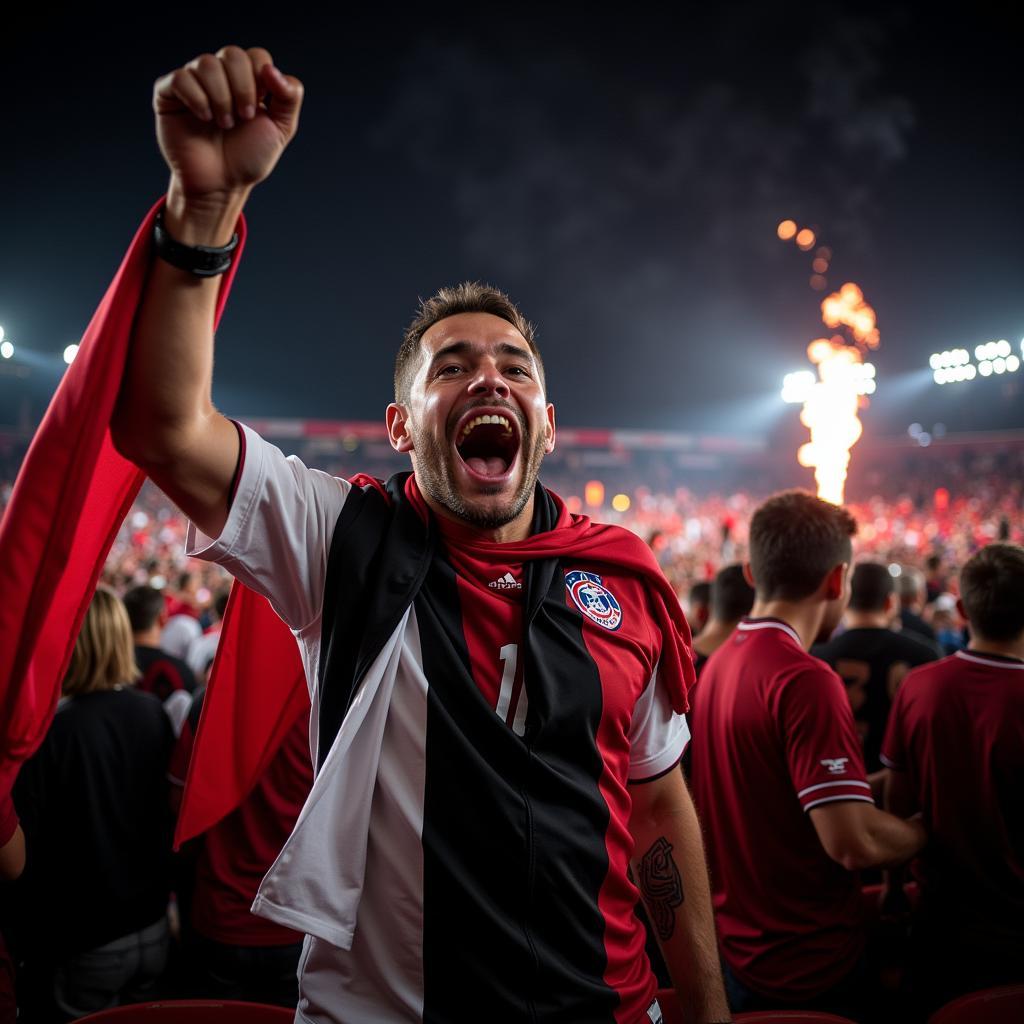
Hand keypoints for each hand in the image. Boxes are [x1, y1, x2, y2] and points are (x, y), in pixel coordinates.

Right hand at [153, 45, 303, 203]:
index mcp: (248, 80)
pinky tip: (204, 118)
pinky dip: (196, 98)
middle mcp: (220, 76)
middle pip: (233, 54)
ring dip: (221, 97)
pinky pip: (180, 78)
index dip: (261, 80)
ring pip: (206, 63)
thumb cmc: (248, 157)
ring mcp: (194, 82)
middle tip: (243, 118)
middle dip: (242, 88)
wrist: (221, 184)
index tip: (259, 111)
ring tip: (224, 124)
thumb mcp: (281, 129)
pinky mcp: (169, 94)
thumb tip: (271, 69)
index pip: (257, 56)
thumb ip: (289, 97)